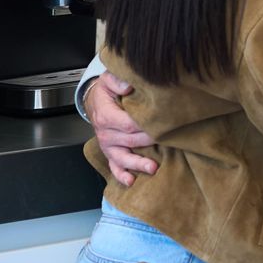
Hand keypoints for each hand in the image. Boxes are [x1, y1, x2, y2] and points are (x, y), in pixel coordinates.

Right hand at [87, 71, 157, 186]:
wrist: (95, 102)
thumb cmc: (106, 92)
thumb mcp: (108, 80)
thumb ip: (117, 81)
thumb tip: (128, 85)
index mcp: (106, 116)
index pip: (127, 124)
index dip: (144, 126)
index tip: (161, 125)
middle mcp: (105, 133)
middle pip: (129, 141)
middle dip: (148, 142)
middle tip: (166, 141)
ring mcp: (108, 145)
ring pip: (122, 158)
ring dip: (137, 164)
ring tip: (153, 168)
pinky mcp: (110, 152)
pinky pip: (114, 166)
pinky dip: (121, 175)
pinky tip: (131, 181)